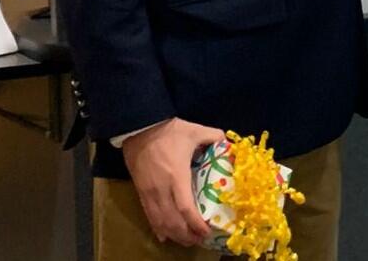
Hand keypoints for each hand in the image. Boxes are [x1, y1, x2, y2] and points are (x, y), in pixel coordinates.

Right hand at [120, 117, 224, 244]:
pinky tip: (164, 236)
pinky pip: (149, 215)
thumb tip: (228, 143)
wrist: (139, 127)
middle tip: (199, 240)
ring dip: (174, 235)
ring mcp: (149, 192)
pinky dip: (158, 228)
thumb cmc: (168, 131)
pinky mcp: (140, 192)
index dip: (196, 224)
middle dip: (187, 235)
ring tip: (186, 241)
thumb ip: (213, 136)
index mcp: (177, 176)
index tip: (207, 231)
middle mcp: (162, 189)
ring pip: (160, 222)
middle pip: (173, 221)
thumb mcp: (194, 130)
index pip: (185, 208)